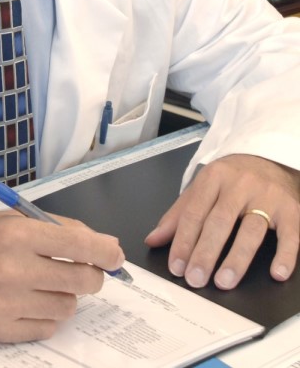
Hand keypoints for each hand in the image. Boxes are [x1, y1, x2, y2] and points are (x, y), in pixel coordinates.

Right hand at [0, 210, 124, 341]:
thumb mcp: (11, 219)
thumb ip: (58, 229)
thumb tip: (104, 245)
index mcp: (17, 233)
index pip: (79, 245)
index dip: (106, 252)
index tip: (116, 256)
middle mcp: (12, 267)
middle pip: (82, 280)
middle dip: (91, 276)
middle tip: (82, 271)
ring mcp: (6, 302)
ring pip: (68, 307)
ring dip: (65, 296)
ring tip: (44, 285)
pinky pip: (47, 328)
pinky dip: (46, 316)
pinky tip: (28, 302)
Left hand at [145, 154, 299, 289]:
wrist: (270, 159)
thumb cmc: (232, 178)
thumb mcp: (202, 188)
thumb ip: (178, 215)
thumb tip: (153, 239)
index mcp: (213, 177)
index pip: (194, 212)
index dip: (183, 241)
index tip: (176, 266)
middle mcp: (240, 184)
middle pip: (220, 221)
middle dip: (205, 253)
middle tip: (195, 279)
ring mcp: (267, 196)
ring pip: (251, 230)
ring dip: (236, 259)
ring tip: (223, 281)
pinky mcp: (291, 209)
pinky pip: (290, 234)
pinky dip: (284, 255)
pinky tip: (276, 274)